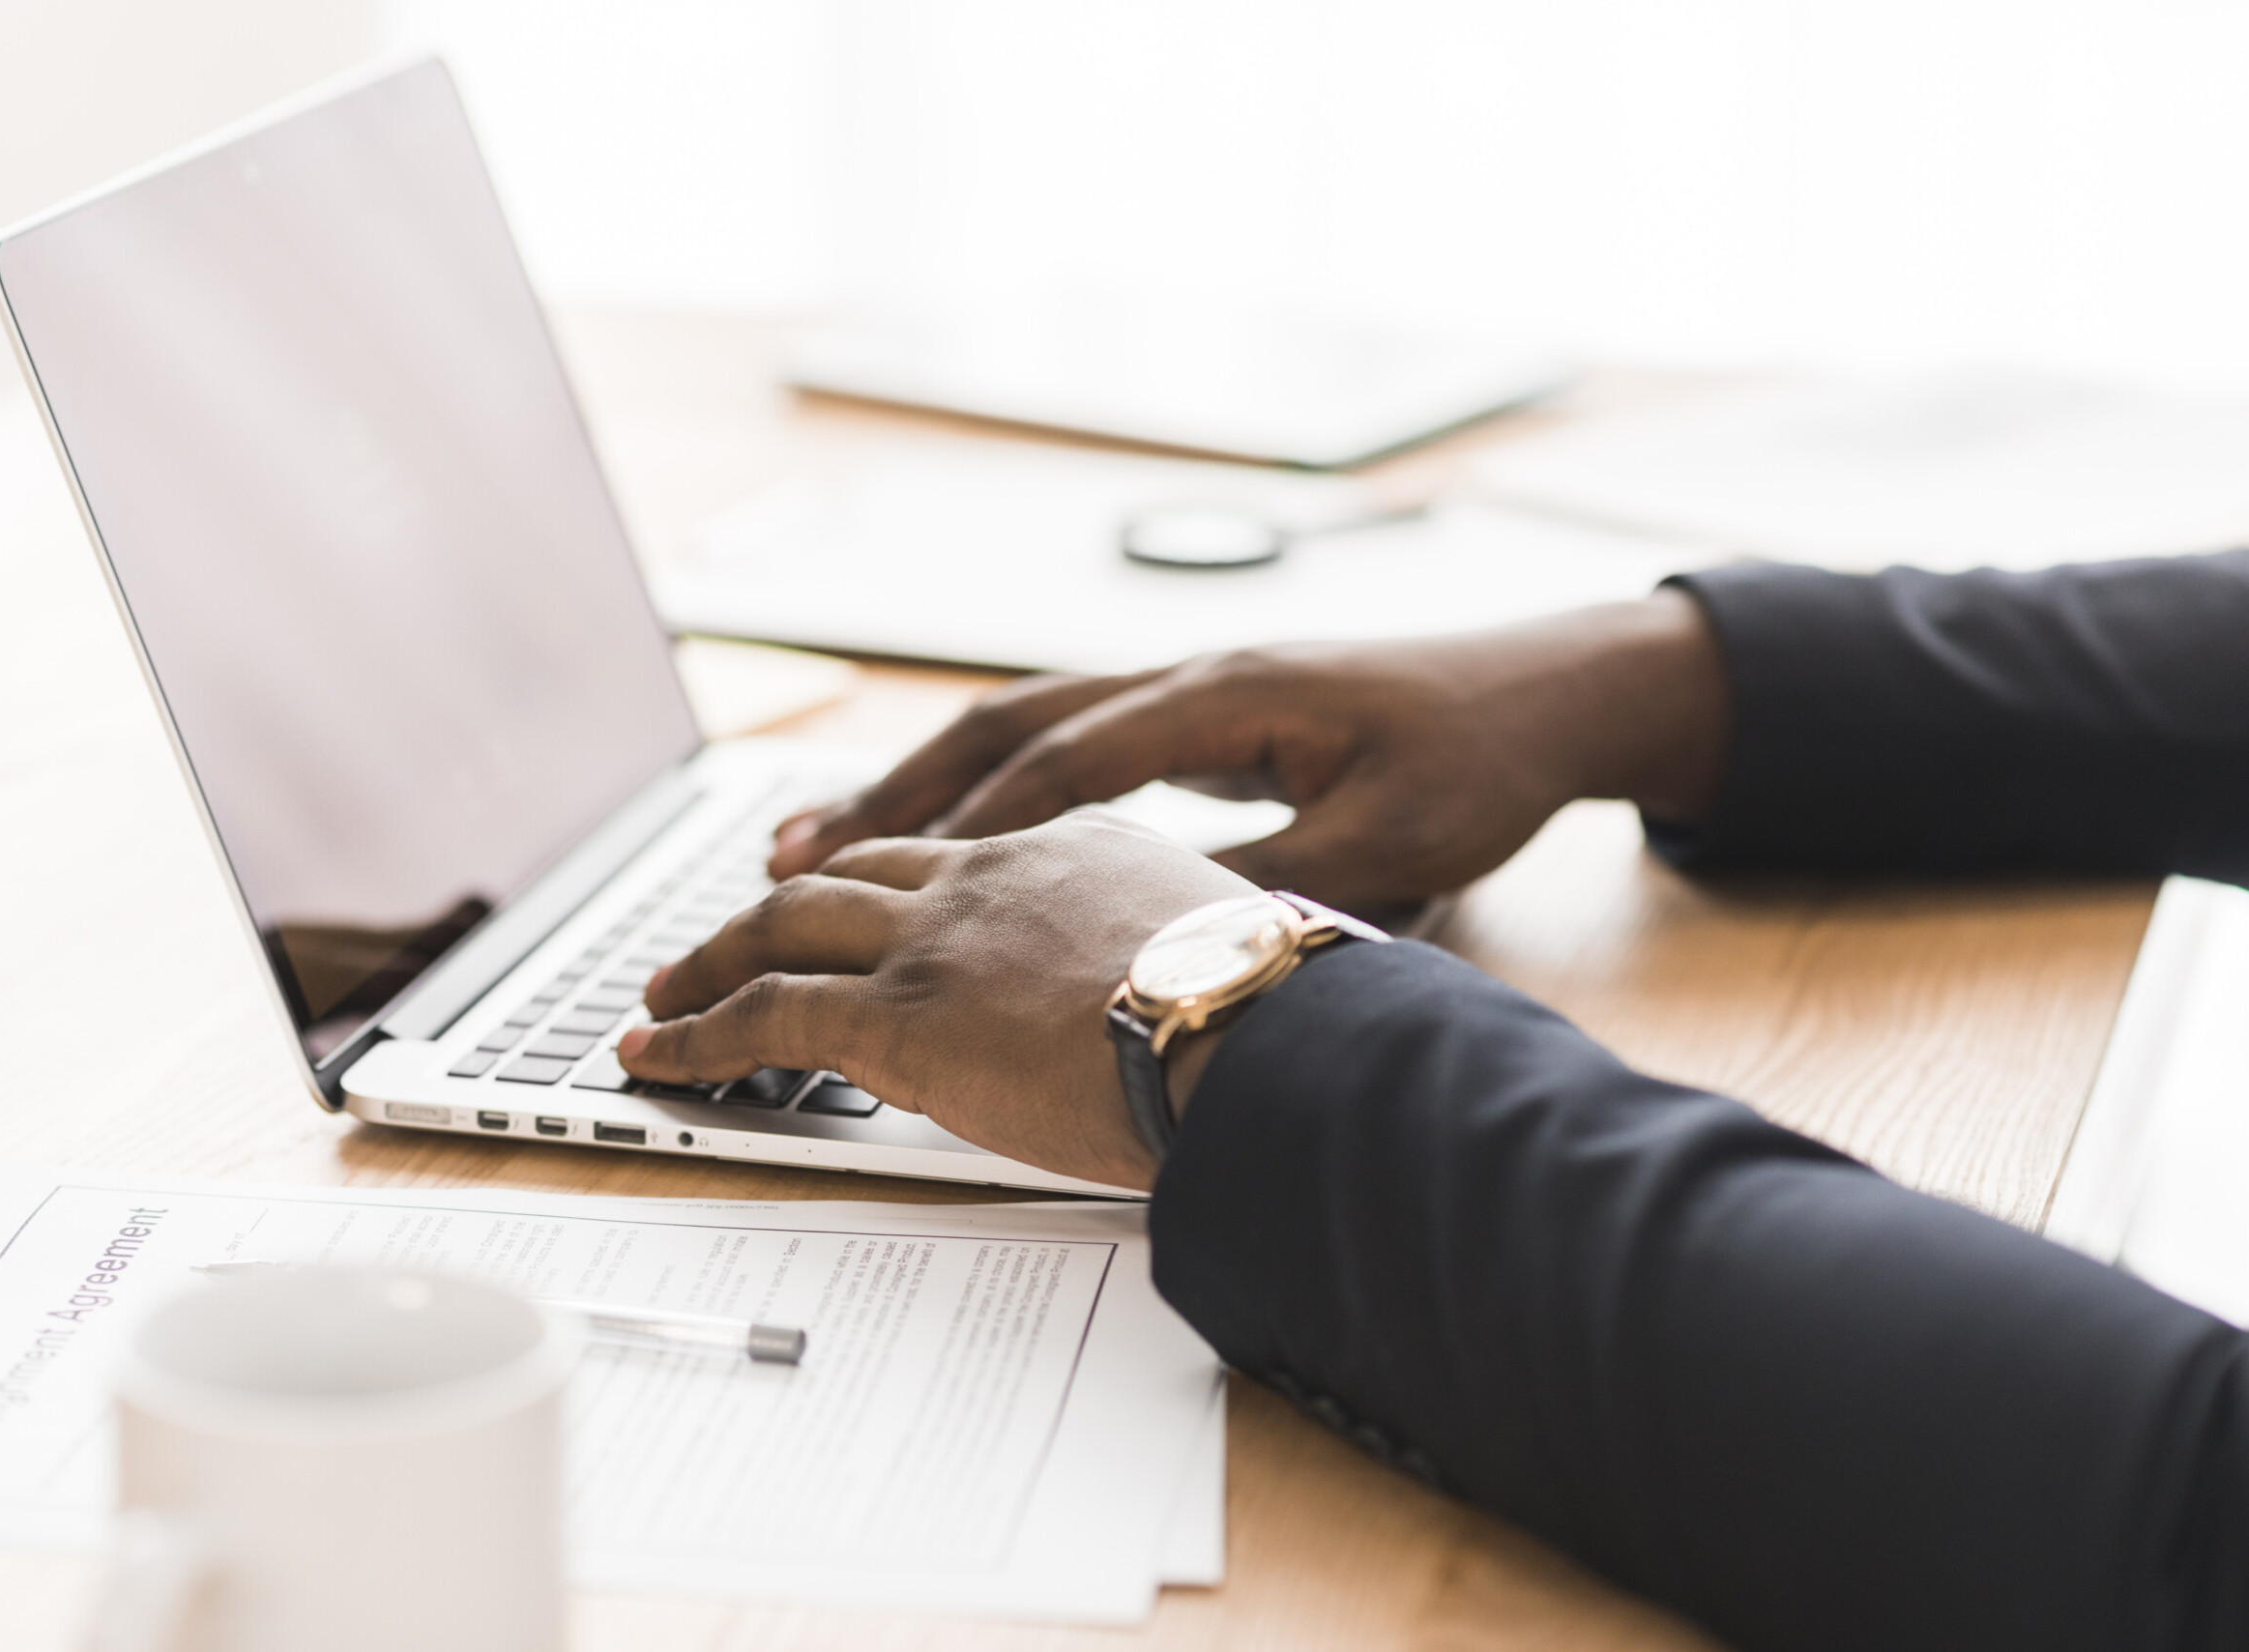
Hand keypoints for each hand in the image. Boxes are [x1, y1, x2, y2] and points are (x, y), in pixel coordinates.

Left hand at [618, 814, 1256, 1190]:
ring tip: (665, 994)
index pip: (951, 855)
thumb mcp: (1221, 949)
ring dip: (711, 960)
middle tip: (725, 937)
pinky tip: (659, 1055)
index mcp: (1072, 847)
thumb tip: (1188, 1001)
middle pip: (848, 873)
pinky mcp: (894, 1015)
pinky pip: (761, 1014)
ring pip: (782, 925)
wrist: (1255, 1033)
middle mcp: (988, 874)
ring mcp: (934, 939)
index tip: (855, 896)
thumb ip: (1171, 955)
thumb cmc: (1271, 1012)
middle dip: (774, 904)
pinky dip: (696, 1032)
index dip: (884, 877)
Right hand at [767, 591, 1730, 912]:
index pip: (1065, 759)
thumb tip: (1156, 936)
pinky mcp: (1200, 718)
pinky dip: (986, 784)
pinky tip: (941, 828)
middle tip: (791, 851)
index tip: (876, 880)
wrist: (1545, 695)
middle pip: (1006, 723)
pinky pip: (1063, 741)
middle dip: (895, 790)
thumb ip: (1267, 887)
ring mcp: (1189, 691)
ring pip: (1021, 724)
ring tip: (821, 836)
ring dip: (921, 780)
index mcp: (1226, 697)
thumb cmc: (1475, 762)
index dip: (965, 824)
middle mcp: (1188, 678)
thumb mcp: (1385, 847)